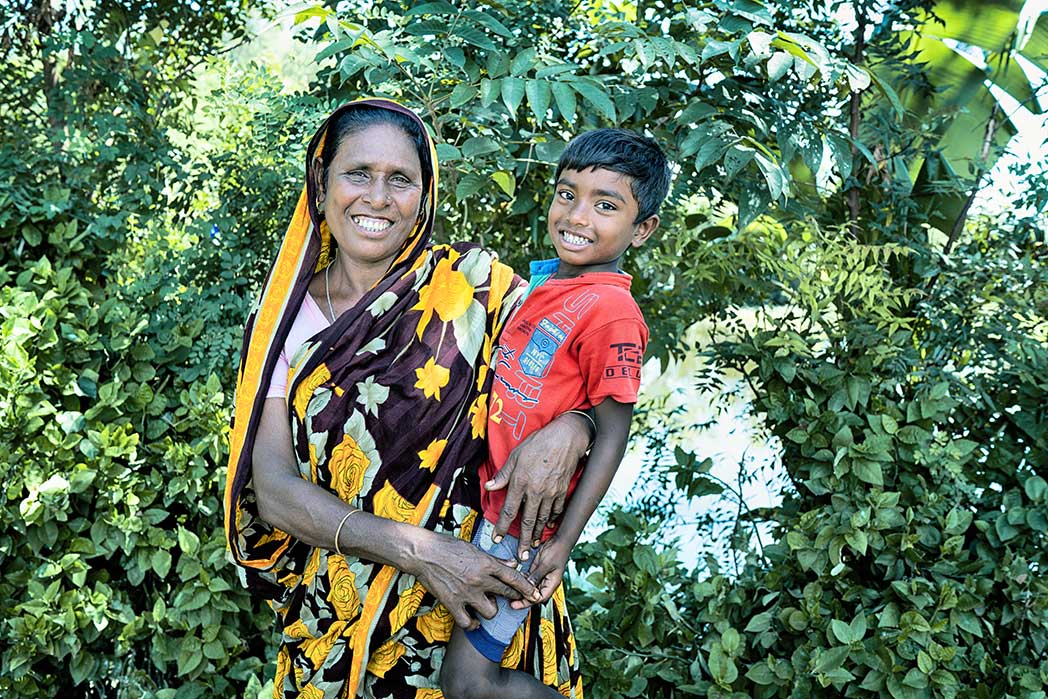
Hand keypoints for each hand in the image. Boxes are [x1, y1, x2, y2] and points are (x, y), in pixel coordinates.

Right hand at [412, 531, 540, 629]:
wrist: (423, 553)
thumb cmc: (447, 546)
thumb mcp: (474, 548)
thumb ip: (494, 559)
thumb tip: (511, 564)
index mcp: (486, 563)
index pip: (513, 577)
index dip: (527, 587)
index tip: (535, 594)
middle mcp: (479, 579)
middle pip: (506, 594)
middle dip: (513, 598)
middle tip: (514, 600)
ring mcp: (466, 593)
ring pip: (490, 612)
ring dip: (490, 609)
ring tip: (484, 604)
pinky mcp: (452, 603)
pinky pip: (468, 622)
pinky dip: (472, 624)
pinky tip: (472, 620)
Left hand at [484, 412, 588, 559]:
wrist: (565, 438)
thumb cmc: (538, 443)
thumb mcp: (515, 456)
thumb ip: (503, 475)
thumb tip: (489, 487)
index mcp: (520, 482)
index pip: (509, 510)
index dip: (501, 526)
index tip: (496, 539)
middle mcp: (535, 491)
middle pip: (526, 521)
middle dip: (522, 541)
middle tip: (520, 556)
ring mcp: (550, 493)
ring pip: (542, 519)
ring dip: (536, 534)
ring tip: (532, 546)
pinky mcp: (562, 491)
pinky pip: (556, 511)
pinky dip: (551, 521)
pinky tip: (547, 527)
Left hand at [510, 535, 570, 609]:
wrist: (560, 539)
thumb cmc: (557, 551)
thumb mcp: (545, 564)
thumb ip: (536, 576)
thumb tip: (526, 588)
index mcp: (552, 583)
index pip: (539, 598)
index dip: (527, 602)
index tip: (515, 604)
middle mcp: (546, 582)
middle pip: (534, 595)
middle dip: (522, 599)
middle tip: (510, 601)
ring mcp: (541, 576)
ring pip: (530, 588)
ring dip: (521, 590)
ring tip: (509, 593)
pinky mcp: (537, 570)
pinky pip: (528, 579)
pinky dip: (522, 581)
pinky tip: (513, 581)